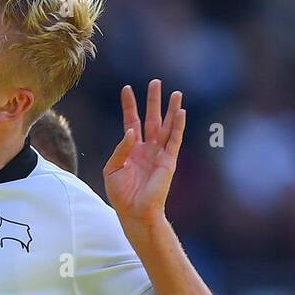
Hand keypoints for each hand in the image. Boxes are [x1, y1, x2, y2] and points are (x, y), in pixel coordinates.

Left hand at [104, 81, 185, 226]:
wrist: (134, 212)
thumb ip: (121, 148)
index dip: (129, 105)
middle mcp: (147, 147)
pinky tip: (181, 112)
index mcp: (132, 148)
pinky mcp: (168, 161)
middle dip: (153, 101)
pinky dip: (178, 126)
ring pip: (166, 126)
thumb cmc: (121, 193)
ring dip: (171, 110)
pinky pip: (175, 140)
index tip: (127, 88)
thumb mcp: (112, 169)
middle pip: (152, 118)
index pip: (131, 120)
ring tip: (176, 93)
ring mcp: (159, 153)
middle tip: (156, 82)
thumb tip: (131, 130)